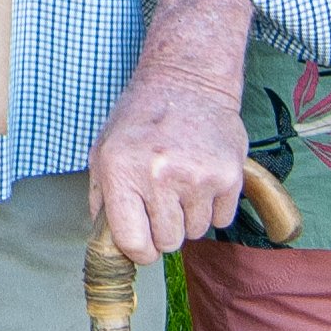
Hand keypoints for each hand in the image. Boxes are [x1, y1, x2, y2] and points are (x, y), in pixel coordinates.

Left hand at [88, 73, 248, 263]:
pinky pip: (221, 220)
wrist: (187, 80)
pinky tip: (201, 180)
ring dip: (188, 217)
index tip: (143, 242)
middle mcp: (159, 175)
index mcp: (122, 171)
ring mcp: (197, 176)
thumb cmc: (141, 118)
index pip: (133, 243)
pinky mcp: (229, 175)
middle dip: (164, 230)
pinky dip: (212, 208)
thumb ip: (101, 198)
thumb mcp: (104, 150)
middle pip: (168, 242)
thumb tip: (108, 243)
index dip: (139, 250)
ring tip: (181, 183)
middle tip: (162, 202)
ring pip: (195, 232)